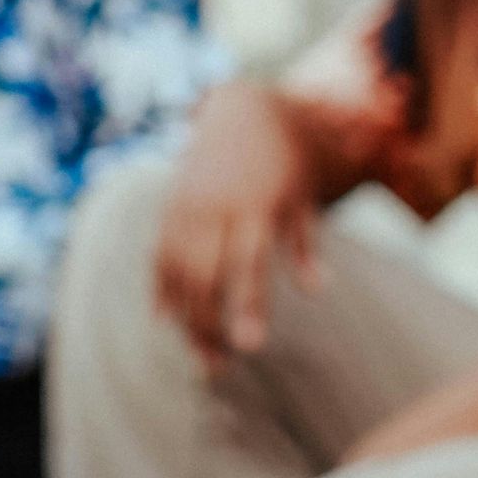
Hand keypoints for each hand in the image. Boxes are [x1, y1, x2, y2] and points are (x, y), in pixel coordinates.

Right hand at [153, 82, 324, 365]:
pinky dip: (160, 287)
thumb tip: (318, 288)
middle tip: (218, 367)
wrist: (243, 110)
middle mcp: (214, 207)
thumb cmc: (285, 164)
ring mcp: (187, 205)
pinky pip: (158, 252)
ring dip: (184, 317)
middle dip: (208, 325)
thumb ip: (304, 244)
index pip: (247, 265)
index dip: (247, 306)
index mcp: (253, 206)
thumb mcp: (303, 199)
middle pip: (204, 277)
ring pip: (176, 271)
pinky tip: (165, 321)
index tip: (250, 347)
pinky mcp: (170, 206)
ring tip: (200, 356)